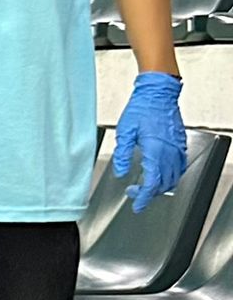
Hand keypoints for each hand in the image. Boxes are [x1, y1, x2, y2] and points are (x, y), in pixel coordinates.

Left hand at [112, 72, 187, 212]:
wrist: (158, 94)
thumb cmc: (142, 108)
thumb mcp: (124, 131)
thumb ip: (122, 154)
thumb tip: (119, 172)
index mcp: (155, 151)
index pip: (152, 183)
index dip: (144, 197)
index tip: (137, 205)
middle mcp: (169, 152)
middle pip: (164, 184)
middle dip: (150, 193)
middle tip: (134, 193)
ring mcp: (177, 149)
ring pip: (174, 178)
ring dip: (161, 186)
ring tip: (145, 186)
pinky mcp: (180, 145)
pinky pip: (180, 167)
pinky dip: (171, 176)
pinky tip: (160, 174)